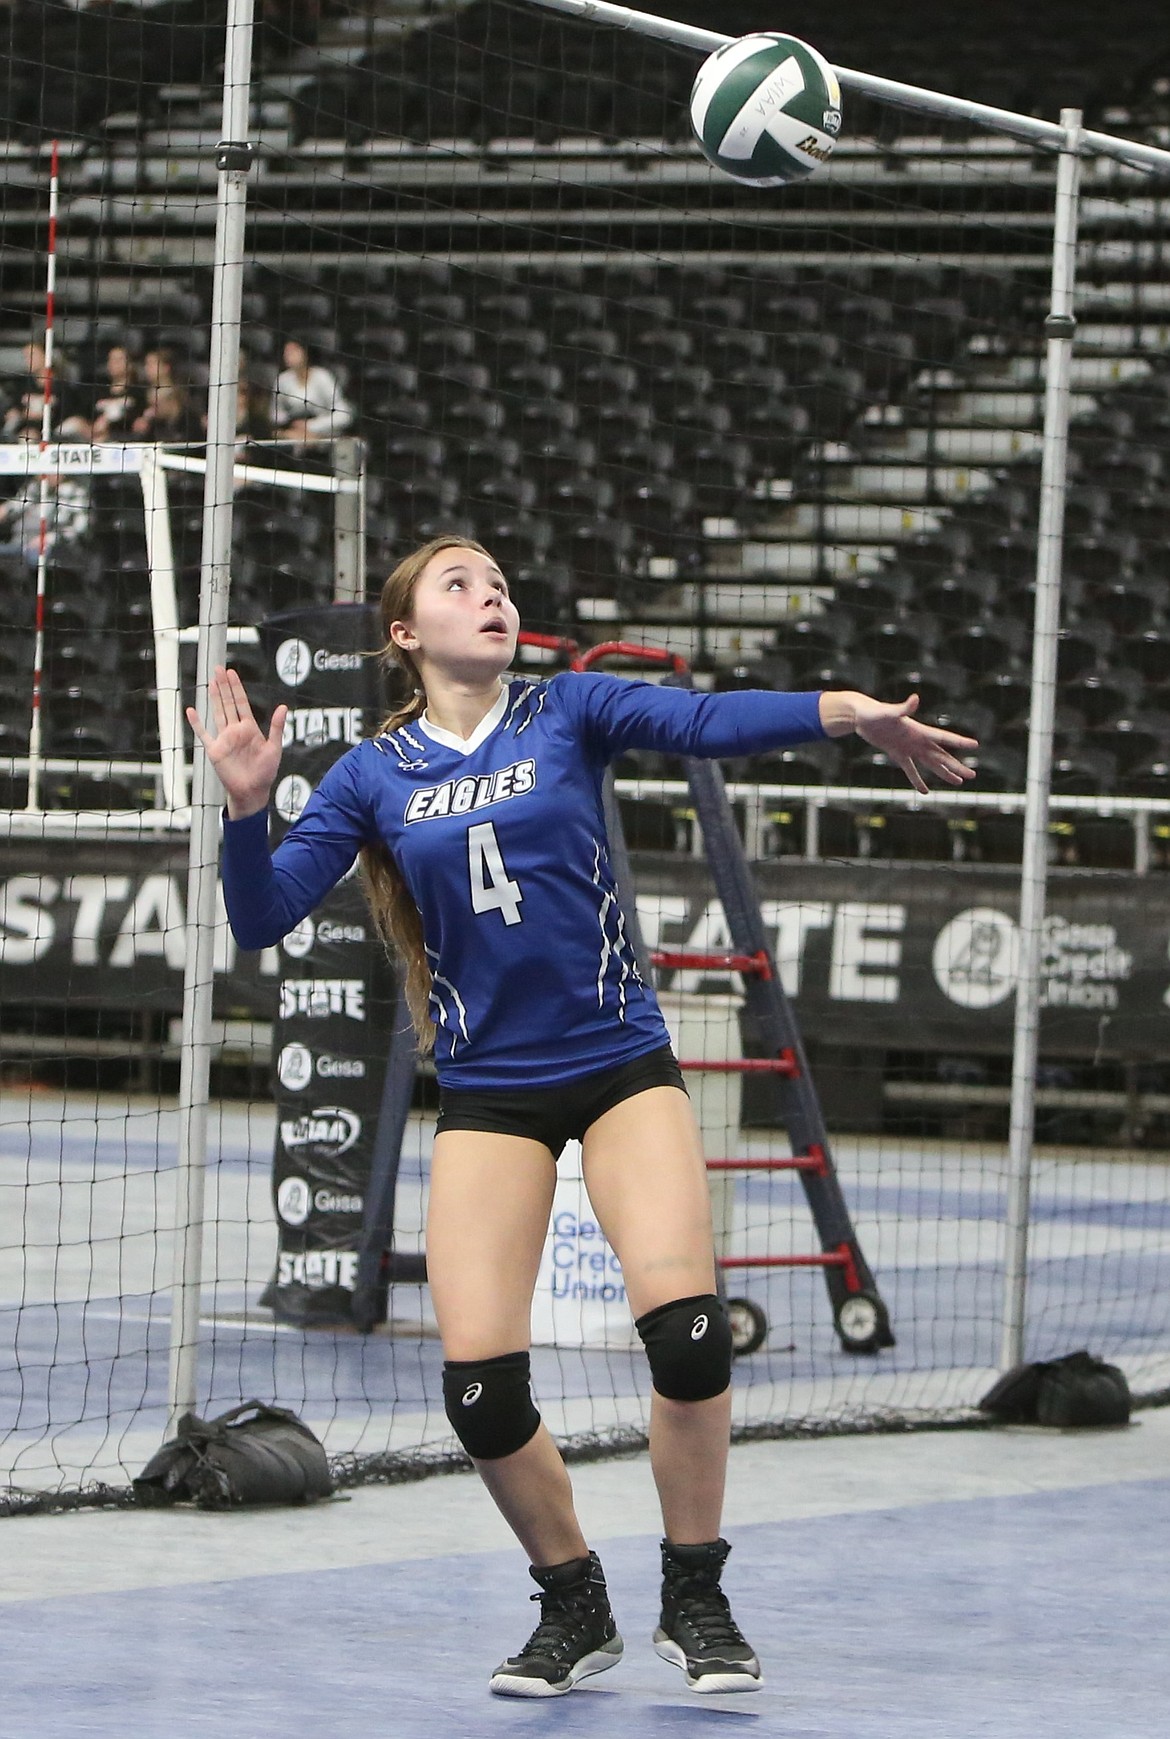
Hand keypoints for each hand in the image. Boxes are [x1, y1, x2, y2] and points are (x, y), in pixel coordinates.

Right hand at [186, 665, 286, 818]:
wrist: (252, 791)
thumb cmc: (265, 772)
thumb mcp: (274, 748)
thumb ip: (277, 727)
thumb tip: (283, 706)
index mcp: (250, 728)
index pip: (241, 703)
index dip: (236, 687)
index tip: (232, 672)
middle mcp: (235, 730)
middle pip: (228, 703)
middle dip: (224, 686)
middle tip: (218, 668)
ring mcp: (224, 739)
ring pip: (217, 713)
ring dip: (214, 698)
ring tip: (210, 682)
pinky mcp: (215, 750)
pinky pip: (203, 734)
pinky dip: (196, 723)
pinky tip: (190, 711)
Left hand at [820, 691, 977, 793]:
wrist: (860, 716)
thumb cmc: (874, 712)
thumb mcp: (888, 712)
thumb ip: (903, 708)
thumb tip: (915, 699)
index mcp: (919, 731)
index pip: (943, 738)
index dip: (959, 742)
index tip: (975, 745)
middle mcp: (917, 740)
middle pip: (941, 756)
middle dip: (956, 766)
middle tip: (972, 775)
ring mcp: (908, 747)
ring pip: (930, 764)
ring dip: (943, 773)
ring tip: (958, 783)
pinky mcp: (897, 753)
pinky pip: (910, 770)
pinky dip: (917, 780)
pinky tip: (924, 791)